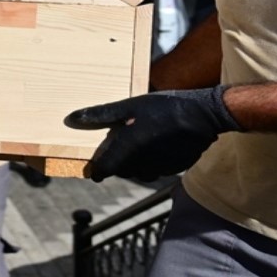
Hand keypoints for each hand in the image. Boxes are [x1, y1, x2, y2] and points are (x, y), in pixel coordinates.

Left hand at [64, 85, 239, 181]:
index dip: (97, 168)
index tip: (94, 165)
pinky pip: (156, 168)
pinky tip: (156, 141)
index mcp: (127, 151)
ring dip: (134, 160)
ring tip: (139, 138)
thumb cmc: (165, 108)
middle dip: (116, 160)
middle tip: (119, 141)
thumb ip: (100, 115)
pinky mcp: (175, 168)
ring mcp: (160, 169)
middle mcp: (142, 165)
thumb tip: (72, 119)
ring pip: (139, 170)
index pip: (104, 170)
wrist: (204, 115)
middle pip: (121, 170)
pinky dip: (152, 158)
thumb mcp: (130, 106)